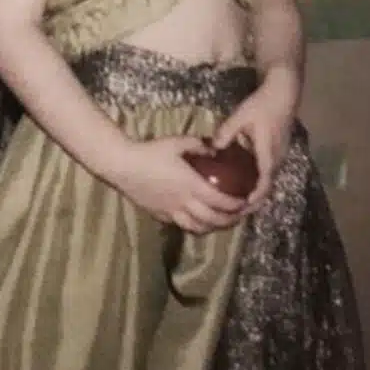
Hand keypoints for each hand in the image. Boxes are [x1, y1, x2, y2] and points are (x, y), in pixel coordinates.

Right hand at [112, 136, 247, 234]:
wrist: (123, 165)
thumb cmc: (151, 152)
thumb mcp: (177, 142)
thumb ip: (199, 145)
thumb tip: (215, 150)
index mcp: (191, 184)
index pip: (220, 201)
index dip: (235, 205)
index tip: (245, 202)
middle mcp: (184, 202)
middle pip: (212, 220)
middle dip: (230, 221)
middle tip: (240, 216)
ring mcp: (171, 211)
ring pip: (198, 228)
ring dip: (214, 228)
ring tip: (223, 223)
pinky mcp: (160, 215)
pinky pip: (182, 225)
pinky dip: (196, 226)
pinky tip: (199, 221)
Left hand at [212, 68, 298, 212]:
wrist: (284, 92)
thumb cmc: (262, 104)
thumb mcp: (240, 117)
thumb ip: (225, 133)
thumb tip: (211, 149)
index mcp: (268, 154)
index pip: (264, 184)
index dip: (254, 199)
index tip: (241, 209)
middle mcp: (277, 158)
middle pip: (267, 186)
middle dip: (254, 201)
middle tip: (236, 211)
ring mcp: (280, 154)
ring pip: (268, 179)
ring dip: (257, 190)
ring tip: (239, 199)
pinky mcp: (279, 149)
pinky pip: (269, 170)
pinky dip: (259, 179)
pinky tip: (244, 179)